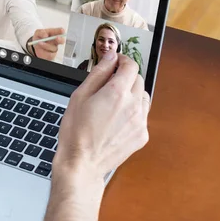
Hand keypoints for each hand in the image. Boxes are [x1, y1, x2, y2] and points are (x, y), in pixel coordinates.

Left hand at [30, 27, 64, 60]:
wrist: (35, 46)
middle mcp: (56, 41)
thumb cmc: (39, 37)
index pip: (60, 31)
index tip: (61, 30)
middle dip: (60, 39)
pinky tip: (40, 49)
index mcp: (54, 33)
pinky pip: (50, 54)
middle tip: (57, 38)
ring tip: (39, 43)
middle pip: (61, 40)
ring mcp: (55, 48)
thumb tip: (45, 35)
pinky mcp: (52, 55)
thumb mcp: (38, 32)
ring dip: (46, 45)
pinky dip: (44, 51)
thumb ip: (41, 32)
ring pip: (53, 48)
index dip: (61, 31)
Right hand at [54, 53, 149, 179]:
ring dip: (132, 94)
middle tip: (109, 84)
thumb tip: (110, 57)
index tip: (116, 63)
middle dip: (126, 77)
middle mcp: (133, 105)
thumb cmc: (76, 131)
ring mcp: (140, 121)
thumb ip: (98, 73)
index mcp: (116, 92)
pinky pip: (143, 115)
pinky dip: (133, 112)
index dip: (123, 60)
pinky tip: (116, 120)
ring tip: (113, 103)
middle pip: (139, 79)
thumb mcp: (80, 95)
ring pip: (143, 96)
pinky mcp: (142, 135)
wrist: (82, 163)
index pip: (131, 65)